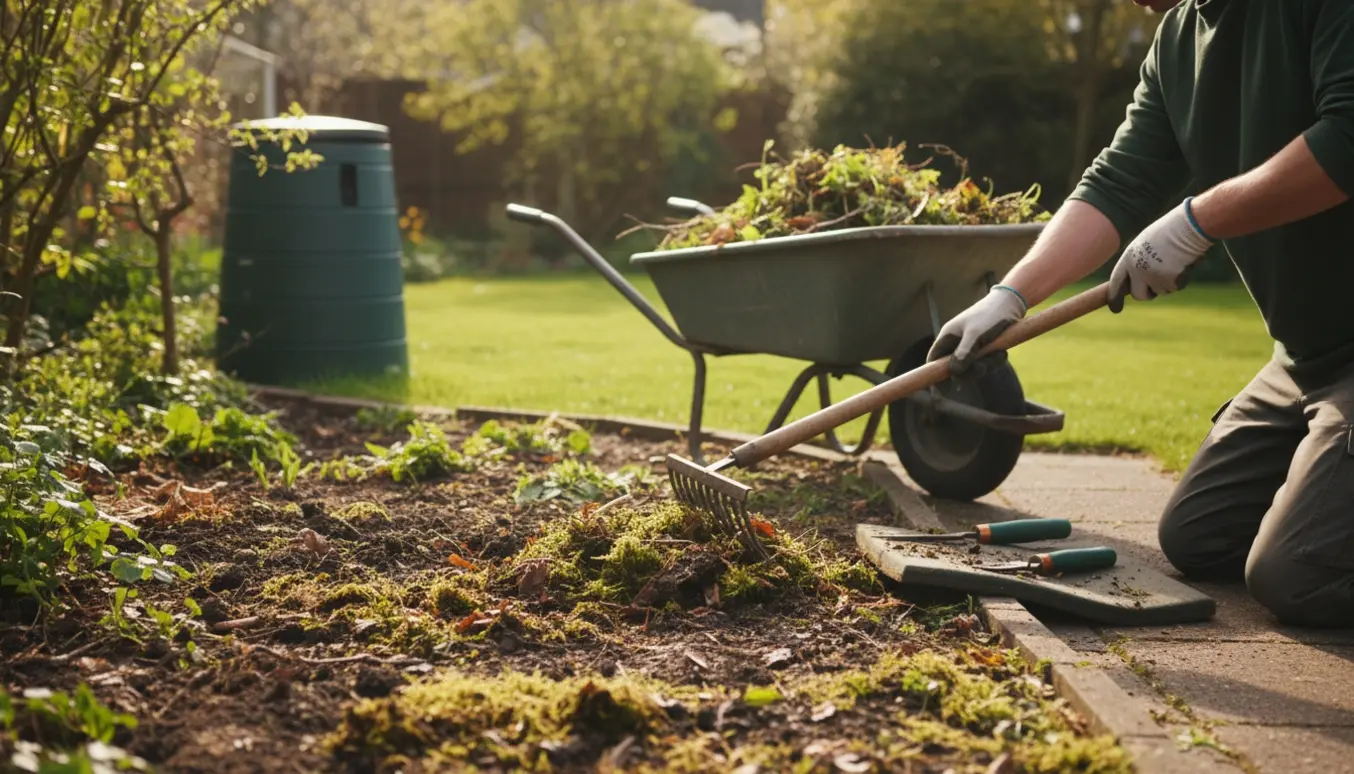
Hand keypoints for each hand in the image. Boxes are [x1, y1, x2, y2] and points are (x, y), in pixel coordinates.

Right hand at [926, 285, 1026, 373]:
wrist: (1012, 304)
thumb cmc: (990, 315)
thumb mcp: (976, 334)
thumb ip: (964, 353)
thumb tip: (953, 372)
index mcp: (948, 336)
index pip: (934, 359)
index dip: (934, 375)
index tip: (940, 391)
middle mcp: (957, 343)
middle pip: (955, 368)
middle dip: (970, 371)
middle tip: (983, 367)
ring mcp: (971, 347)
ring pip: (972, 368)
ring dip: (987, 365)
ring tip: (999, 353)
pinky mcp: (984, 349)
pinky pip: (985, 364)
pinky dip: (994, 362)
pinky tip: (1003, 353)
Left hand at [1107, 197, 1214, 312]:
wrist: (1189, 225)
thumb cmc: (1171, 231)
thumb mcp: (1147, 244)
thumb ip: (1139, 261)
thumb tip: (1137, 281)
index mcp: (1129, 257)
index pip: (1117, 281)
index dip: (1115, 296)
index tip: (1115, 309)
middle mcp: (1137, 269)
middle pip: (1139, 295)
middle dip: (1148, 293)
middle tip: (1160, 281)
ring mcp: (1153, 276)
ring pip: (1161, 291)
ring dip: (1169, 281)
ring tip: (1176, 260)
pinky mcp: (1170, 281)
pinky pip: (1176, 287)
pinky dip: (1182, 278)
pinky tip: (1184, 262)